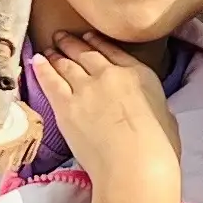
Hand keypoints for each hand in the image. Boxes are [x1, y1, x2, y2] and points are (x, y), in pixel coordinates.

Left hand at [31, 32, 182, 202]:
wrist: (135, 165)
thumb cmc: (158, 149)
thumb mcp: (165, 115)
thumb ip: (150, 104)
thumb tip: (144, 108)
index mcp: (139, 74)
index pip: (113, 51)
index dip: (97, 43)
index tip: (88, 37)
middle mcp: (110, 74)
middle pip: (86, 53)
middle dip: (73, 43)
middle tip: (62, 37)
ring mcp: (86, 88)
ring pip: (66, 64)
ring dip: (57, 53)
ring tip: (49, 48)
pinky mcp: (66, 106)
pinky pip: (50, 81)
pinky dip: (42, 69)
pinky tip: (37, 61)